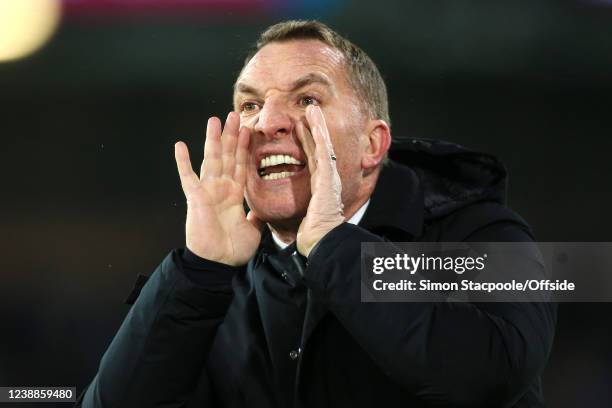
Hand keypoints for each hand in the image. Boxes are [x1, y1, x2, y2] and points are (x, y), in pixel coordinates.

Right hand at [174, 112, 263, 265]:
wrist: (219, 263)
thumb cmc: (234, 249)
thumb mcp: (254, 230)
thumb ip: (256, 216)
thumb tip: (261, 210)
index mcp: (235, 195)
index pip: (241, 165)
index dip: (245, 148)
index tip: (248, 130)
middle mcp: (221, 189)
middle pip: (228, 156)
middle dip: (231, 136)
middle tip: (233, 115)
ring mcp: (208, 191)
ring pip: (212, 160)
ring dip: (213, 140)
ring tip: (214, 120)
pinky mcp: (195, 198)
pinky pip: (188, 177)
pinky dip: (183, 162)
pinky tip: (181, 145)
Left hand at [295, 105, 344, 256]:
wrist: (323, 242)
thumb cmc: (314, 235)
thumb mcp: (305, 216)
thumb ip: (302, 209)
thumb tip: (292, 214)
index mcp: (320, 188)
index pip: (313, 160)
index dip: (308, 144)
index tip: (301, 129)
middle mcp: (327, 180)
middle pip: (320, 149)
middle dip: (315, 130)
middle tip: (310, 112)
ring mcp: (330, 178)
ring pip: (323, 146)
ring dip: (318, 127)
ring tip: (313, 110)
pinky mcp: (328, 178)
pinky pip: (323, 153)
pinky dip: (320, 136)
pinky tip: (315, 123)